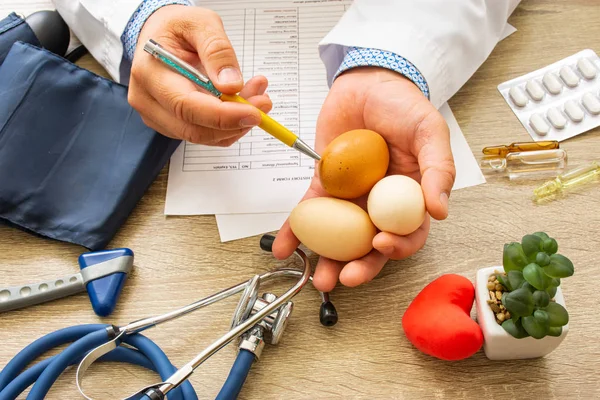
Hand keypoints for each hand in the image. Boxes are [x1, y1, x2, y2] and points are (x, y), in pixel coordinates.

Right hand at [127, 5, 271, 145]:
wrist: (160, 34)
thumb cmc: (176, 27)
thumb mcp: (201, 23)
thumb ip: (217, 52)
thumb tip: (231, 85)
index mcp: (151, 72)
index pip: (186, 106)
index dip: (223, 116)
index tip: (253, 112)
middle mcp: (148, 100)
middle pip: (195, 129)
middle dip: (235, 121)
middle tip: (262, 102)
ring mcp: (158, 116)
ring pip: (203, 136)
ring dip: (235, 123)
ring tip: (254, 93)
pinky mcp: (171, 123)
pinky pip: (204, 134)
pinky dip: (228, 124)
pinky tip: (241, 102)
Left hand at [272, 67, 455, 291]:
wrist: (366, 83)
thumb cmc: (403, 106)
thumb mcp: (429, 133)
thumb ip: (438, 169)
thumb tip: (439, 212)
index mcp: (409, 197)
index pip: (408, 234)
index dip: (397, 247)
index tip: (380, 245)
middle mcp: (379, 204)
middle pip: (370, 246)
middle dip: (359, 267)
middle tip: (344, 277)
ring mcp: (350, 198)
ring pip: (339, 238)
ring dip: (327, 260)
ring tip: (317, 277)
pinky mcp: (324, 187)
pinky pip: (310, 213)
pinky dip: (296, 231)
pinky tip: (284, 248)